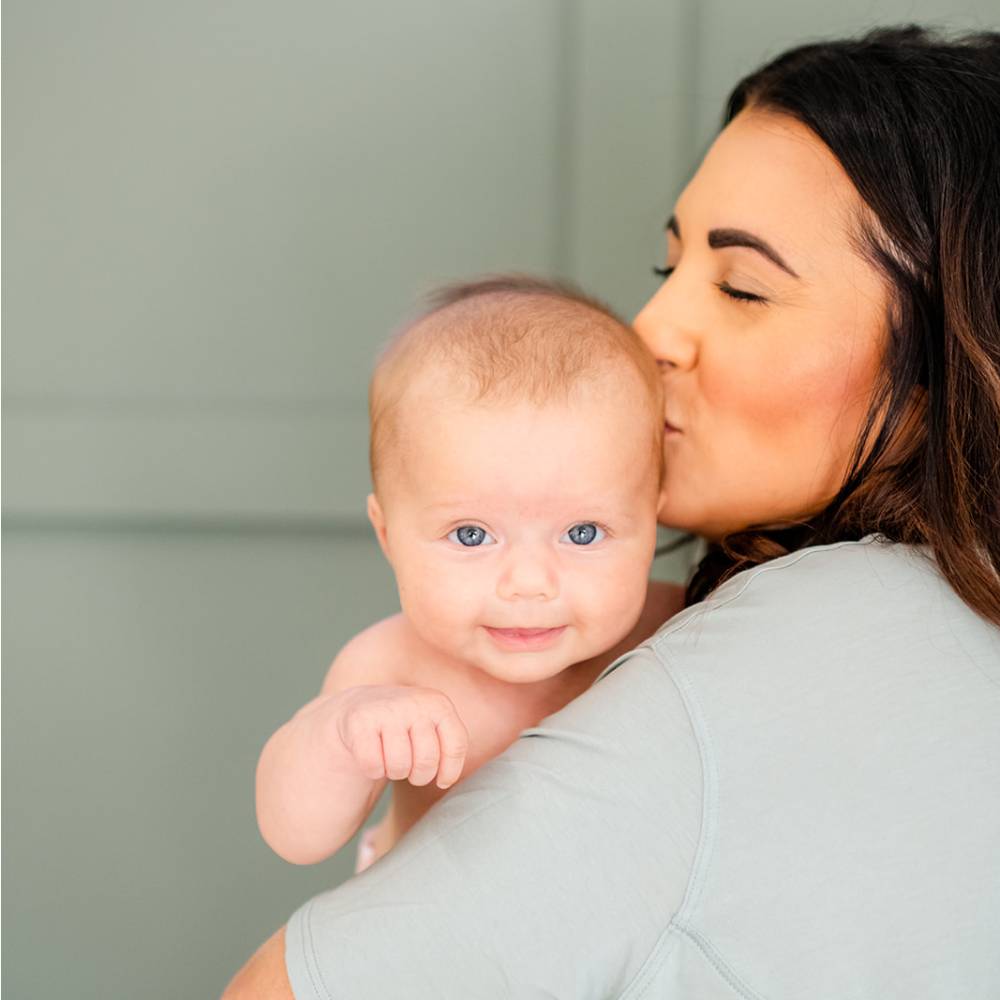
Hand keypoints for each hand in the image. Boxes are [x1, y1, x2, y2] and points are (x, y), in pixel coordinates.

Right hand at [333, 685, 469, 788]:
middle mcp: (414, 701)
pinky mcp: (360, 721)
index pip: (456, 746)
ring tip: (391, 757)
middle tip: (411, 768)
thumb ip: (453, 744)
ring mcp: (386, 709)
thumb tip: (463, 780)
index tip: (442, 780)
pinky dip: (372, 769)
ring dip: (394, 772)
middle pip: (426, 762)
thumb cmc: (406, 726)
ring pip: (399, 766)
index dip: (450, 771)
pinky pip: (373, 765)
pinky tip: (371, 754)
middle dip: (419, 775)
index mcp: (438, 703)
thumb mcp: (433, 726)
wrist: (360, 707)